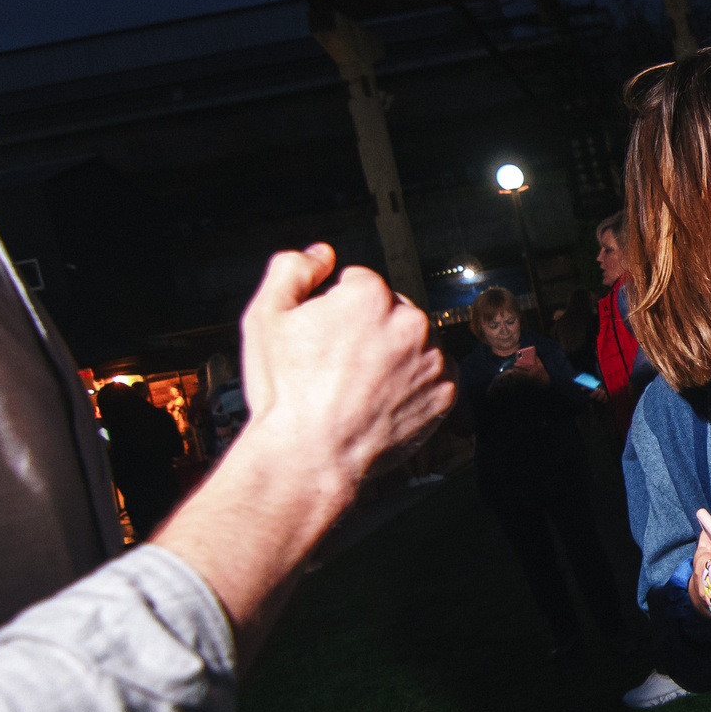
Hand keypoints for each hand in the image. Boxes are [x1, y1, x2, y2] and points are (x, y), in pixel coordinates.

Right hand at [239, 244, 453, 483]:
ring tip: (360, 386)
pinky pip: (432, 376)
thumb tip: (322, 255)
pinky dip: (414, 384)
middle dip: (369, 329)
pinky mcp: (445, 393)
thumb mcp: (265, 316)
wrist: (310, 457)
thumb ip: (292, 270)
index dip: (333, 310)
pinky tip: (383, 399)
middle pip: (390, 310)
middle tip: (338, 366)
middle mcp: (410, 321)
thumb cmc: (286, 392)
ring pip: (413, 342)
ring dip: (394, 354)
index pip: (357, 285)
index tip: (322, 339)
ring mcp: (432, 359)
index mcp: (370, 295)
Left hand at [514, 346, 548, 383]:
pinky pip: (520, 380)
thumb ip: (537, 359)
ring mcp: (529, 379)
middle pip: (521, 372)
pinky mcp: (528, 382)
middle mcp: (531, 374)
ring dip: (515, 374)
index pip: (525, 367)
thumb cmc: (542, 372)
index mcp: (534, 369)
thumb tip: (533, 353)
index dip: (519, 365)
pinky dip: (517, 379)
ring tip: (513, 371)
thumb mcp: (541, 365)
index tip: (515, 363)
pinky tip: (515, 376)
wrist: (545, 381)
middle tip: (513, 367)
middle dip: (515, 369)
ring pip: (519, 377)